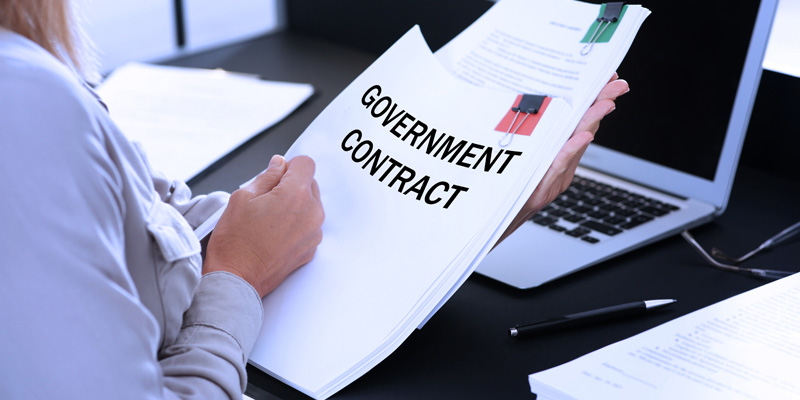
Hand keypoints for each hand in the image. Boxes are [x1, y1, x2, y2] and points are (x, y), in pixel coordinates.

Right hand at [203, 155, 323, 297]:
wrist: (236, 280)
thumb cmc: (235, 242)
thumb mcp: (242, 197)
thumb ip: (267, 176)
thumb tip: (279, 165)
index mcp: (296, 195)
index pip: (306, 163)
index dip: (289, 166)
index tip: (276, 176)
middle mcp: (312, 213)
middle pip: (310, 184)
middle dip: (291, 186)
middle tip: (266, 201)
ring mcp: (314, 233)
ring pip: (311, 206)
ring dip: (295, 206)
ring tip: (269, 221)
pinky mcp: (312, 249)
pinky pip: (309, 226)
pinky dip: (296, 225)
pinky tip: (275, 235)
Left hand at [496, 74, 629, 245]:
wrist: (496, 222)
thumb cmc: (508, 189)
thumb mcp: (523, 157)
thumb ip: (537, 137)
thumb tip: (542, 109)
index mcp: (558, 153)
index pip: (580, 121)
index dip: (594, 99)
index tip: (607, 77)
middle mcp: (561, 164)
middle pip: (585, 129)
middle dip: (602, 103)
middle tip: (617, 84)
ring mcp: (556, 177)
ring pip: (576, 144)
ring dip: (591, 121)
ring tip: (605, 103)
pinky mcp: (545, 189)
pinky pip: (559, 165)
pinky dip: (571, 150)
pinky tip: (582, 137)